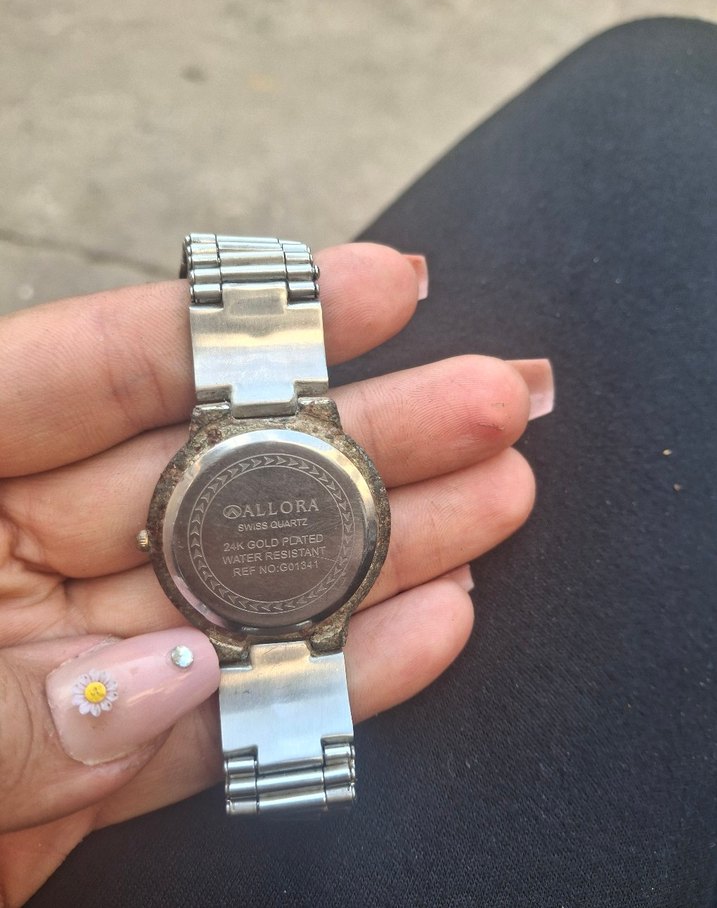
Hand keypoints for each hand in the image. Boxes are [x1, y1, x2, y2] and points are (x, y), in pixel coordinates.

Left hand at [0, 244, 549, 904]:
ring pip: (245, 596)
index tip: (379, 290)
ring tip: (497, 500)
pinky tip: (431, 623)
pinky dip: (327, 682)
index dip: (244, 326)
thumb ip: (6, 708)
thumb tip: (180, 677)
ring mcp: (68, 665)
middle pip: (209, 477)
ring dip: (379, 552)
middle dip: (363, 435)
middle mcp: (10, 562)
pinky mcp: (98, 769)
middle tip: (490, 397)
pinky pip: (228, 721)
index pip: (95, 376)